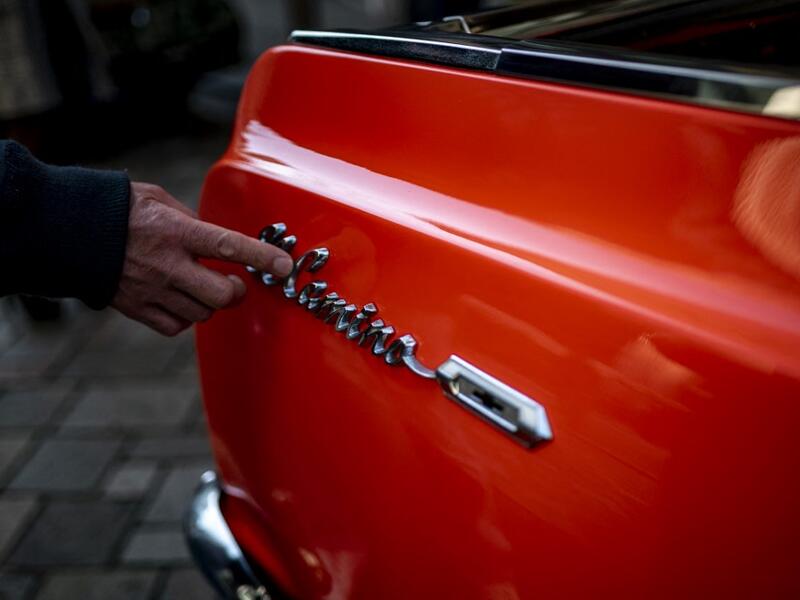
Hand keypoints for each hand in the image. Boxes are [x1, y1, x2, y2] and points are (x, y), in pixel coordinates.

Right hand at [111, 182, 292, 335]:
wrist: (65, 230)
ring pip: (202, 314)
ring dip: (209, 304)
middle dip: (236, 291)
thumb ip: (192, 221)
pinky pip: (175, 326)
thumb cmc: (117, 209)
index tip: (284, 265)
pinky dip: (184, 318)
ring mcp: (151, 290)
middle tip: (233, 283)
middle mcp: (167, 265)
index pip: (229, 246)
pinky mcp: (136, 308)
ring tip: (197, 286)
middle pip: (222, 295)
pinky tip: (178, 301)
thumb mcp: (159, 200)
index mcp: (175, 231)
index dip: (261, 257)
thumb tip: (216, 241)